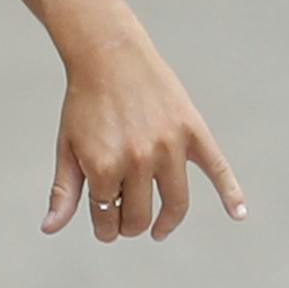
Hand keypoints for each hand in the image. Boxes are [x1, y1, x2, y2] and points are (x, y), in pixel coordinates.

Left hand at [41, 30, 245, 242]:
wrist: (109, 57)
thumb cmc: (84, 104)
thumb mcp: (66, 147)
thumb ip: (63, 191)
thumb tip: (50, 230)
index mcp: (102, 166)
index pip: (106, 217)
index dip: (104, 228)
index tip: (105, 226)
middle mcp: (138, 160)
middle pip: (140, 216)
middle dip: (129, 226)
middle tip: (126, 222)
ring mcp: (169, 147)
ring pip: (175, 204)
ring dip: (165, 223)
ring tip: (158, 229)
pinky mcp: (193, 132)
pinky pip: (218, 169)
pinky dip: (231, 193)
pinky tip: (238, 213)